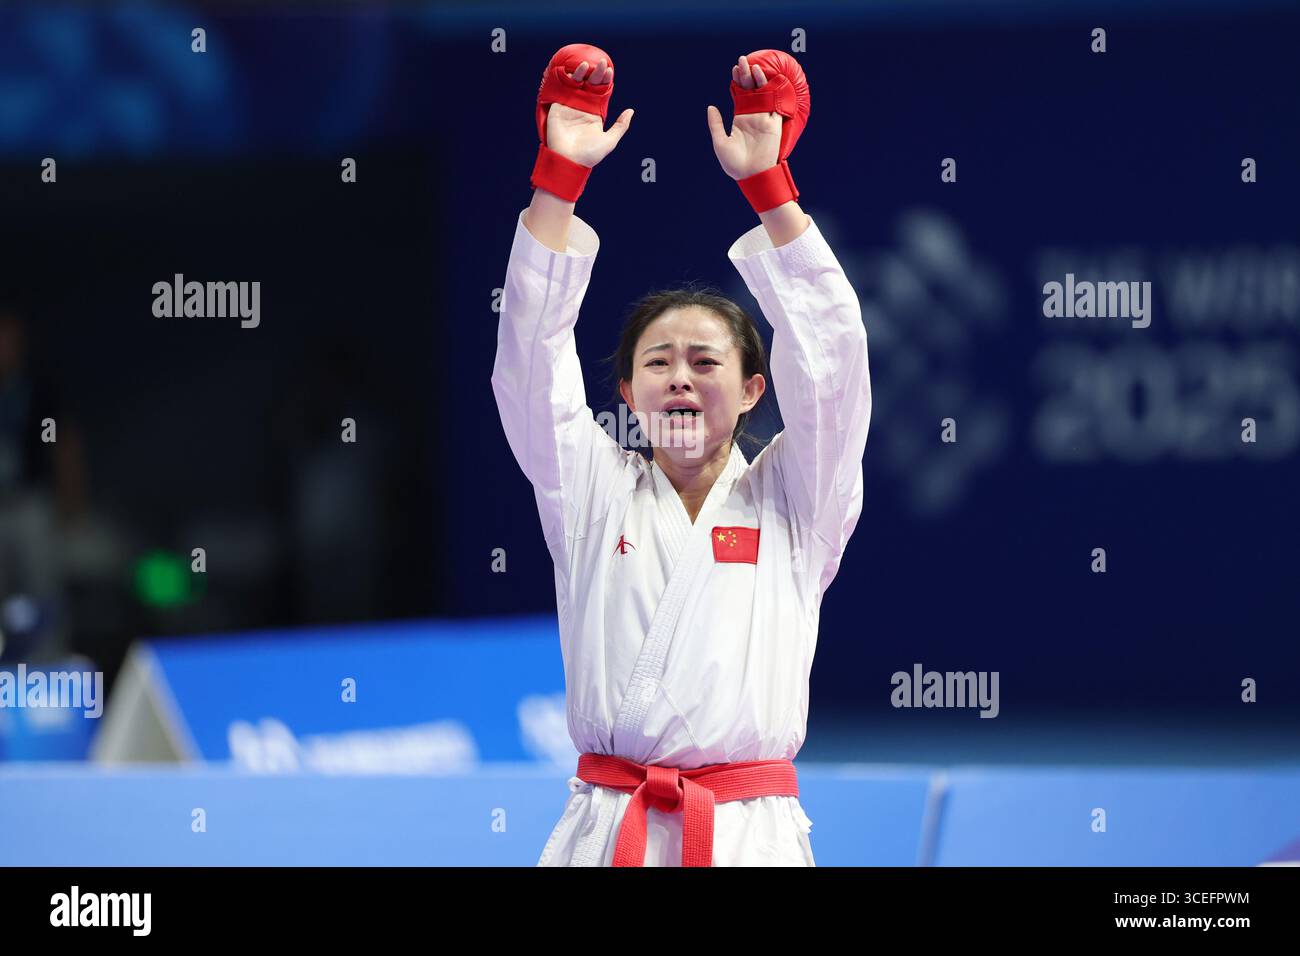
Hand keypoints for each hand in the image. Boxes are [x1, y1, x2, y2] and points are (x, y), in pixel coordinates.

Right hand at [546, 58, 633, 167]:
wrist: (569, 161)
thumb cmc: (590, 154)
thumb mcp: (610, 141)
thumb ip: (620, 126)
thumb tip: (631, 111)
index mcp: (595, 112)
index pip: (601, 91)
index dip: (605, 80)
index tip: (610, 71)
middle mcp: (582, 106)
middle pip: (590, 85)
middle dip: (596, 73)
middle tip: (601, 63)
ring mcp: (569, 105)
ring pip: (576, 84)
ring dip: (581, 72)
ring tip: (587, 64)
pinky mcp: (557, 106)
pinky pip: (561, 89)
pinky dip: (565, 78)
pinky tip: (572, 70)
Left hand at [707, 54, 781, 180]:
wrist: (751, 176)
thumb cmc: (734, 164)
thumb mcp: (720, 142)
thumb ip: (716, 124)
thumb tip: (710, 107)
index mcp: (739, 119)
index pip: (738, 95)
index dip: (737, 82)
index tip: (733, 69)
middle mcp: (752, 116)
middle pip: (750, 90)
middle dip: (746, 75)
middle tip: (742, 60)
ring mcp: (764, 118)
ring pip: (762, 93)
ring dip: (758, 80)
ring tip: (752, 66)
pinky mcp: (774, 124)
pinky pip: (775, 104)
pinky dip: (773, 91)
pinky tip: (767, 79)